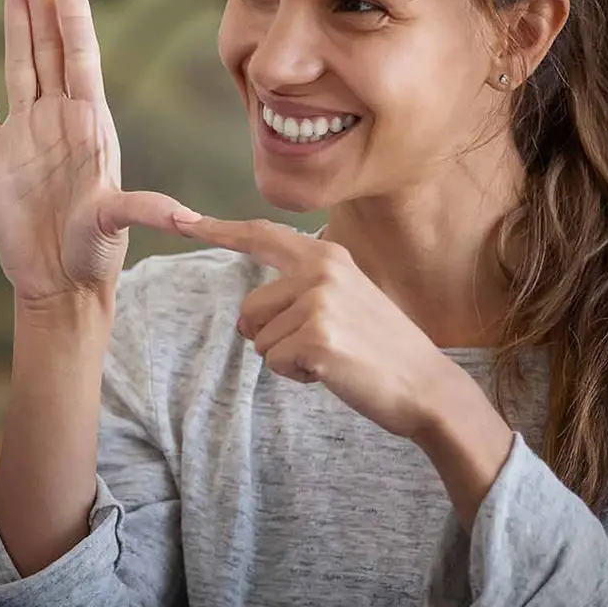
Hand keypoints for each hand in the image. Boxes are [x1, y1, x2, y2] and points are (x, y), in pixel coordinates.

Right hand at [0, 0, 198, 308]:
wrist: (58, 280)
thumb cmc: (94, 253)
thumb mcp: (118, 225)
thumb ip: (146, 211)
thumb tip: (188, 220)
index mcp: (90, 125)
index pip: (82, 59)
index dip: (74, 19)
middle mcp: (59, 120)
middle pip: (50, 51)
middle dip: (45, 7)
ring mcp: (25, 134)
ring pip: (19, 67)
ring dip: (15, 27)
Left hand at [172, 213, 457, 438]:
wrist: (425, 385)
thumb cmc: (380, 347)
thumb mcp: (345, 298)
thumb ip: (298, 292)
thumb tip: (245, 320)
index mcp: (326, 255)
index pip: (262, 235)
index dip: (219, 230)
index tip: (182, 220)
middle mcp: (320, 270)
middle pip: (250, 308)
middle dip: (272, 336)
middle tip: (323, 343)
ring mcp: (319, 302)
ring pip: (260, 339)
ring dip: (287, 357)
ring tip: (333, 356)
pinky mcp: (316, 337)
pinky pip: (274, 362)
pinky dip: (297, 375)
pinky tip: (332, 371)